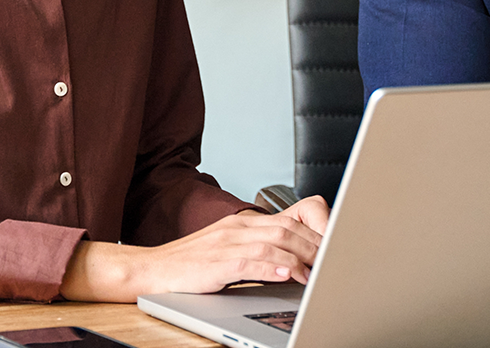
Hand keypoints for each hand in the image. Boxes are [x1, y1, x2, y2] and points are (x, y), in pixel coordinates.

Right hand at [60, 196, 329, 301]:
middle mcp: (241, 226)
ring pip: (277, 242)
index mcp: (247, 221)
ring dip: (303, 257)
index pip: (295, 214)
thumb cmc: (192, 263)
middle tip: (336, 261)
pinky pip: (253, 261)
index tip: (335, 244)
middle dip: (318, 245)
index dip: (320, 226)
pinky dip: (275, 267)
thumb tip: (298, 261)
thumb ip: (262, 248)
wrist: (152, 269)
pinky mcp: (218, 261)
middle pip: (292, 228)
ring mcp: (229, 242)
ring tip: (319, 271)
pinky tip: (289, 275)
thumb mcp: (231, 248)